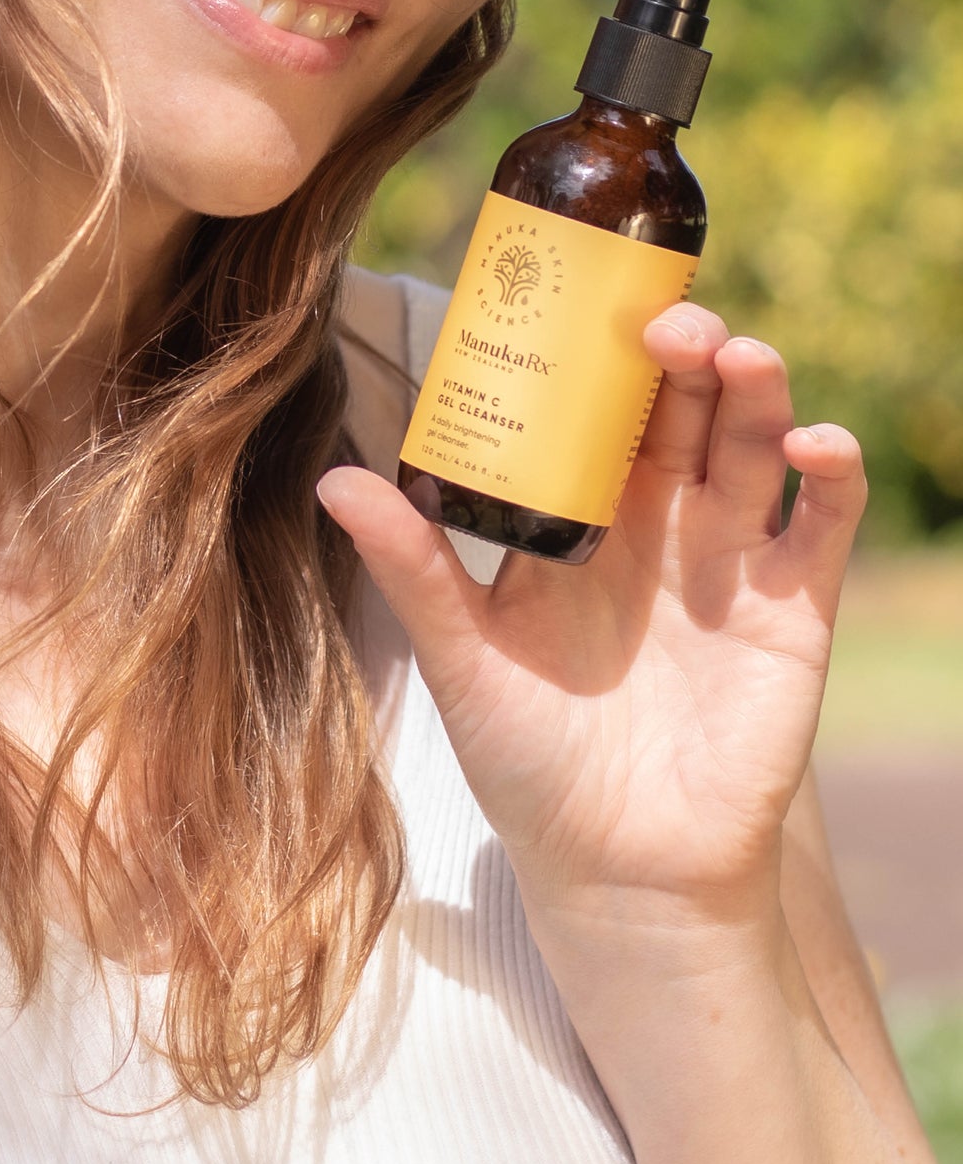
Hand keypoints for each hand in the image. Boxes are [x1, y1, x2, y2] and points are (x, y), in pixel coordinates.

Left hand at [316, 301, 867, 919]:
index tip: (582, 295)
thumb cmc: (527, 758)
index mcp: (577, 517)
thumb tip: (333, 480)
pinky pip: (822, 525)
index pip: (592, 408)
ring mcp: (727, 559)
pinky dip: (830, 476)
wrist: (614, 868)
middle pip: (680, 406)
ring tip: (735, 358)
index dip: (595, 352)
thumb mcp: (462, 655)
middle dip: (680, 351)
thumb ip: (413, 567)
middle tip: (665, 322)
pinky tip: (812, 446)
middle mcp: (657, 522)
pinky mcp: (791, 610)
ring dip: (754, 388)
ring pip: (751, 442)